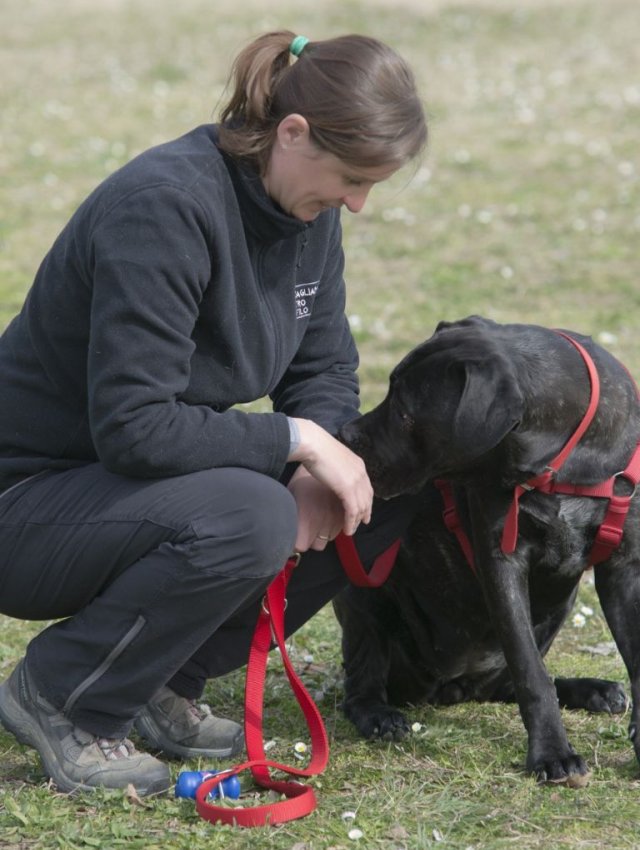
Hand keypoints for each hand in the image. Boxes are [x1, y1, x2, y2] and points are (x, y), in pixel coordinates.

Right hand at [288, 418, 372, 536]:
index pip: (366, 486)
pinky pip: (353, 511)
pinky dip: (351, 522)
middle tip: (363, 522)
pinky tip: (347, 529)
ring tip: (352, 530)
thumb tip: (333, 473)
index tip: (363, 509)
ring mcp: (356, 481)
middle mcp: (361, 472)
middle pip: (367, 498)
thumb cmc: (315, 447)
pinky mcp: (348, 489)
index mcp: (358, 464)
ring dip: (357, 521)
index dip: (366, 499)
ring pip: (361, 506)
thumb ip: (338, 467)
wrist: (312, 444)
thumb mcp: (333, 457)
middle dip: (365, 512)